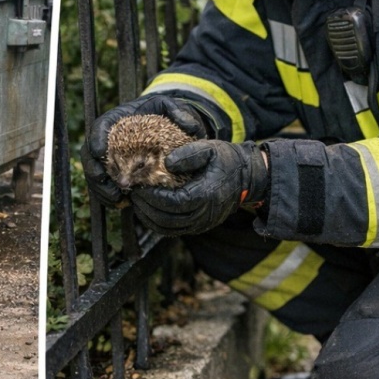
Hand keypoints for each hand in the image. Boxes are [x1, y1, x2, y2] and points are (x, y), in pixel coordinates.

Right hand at [84, 94, 213, 207]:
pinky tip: (121, 203)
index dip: (96, 139)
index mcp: (116, 120)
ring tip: (117, 199)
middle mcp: (107, 140)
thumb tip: (191, 127)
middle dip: (94, 170)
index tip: (100, 152)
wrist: (162, 126)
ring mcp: (108, 157)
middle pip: (90, 154)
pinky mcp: (114, 173)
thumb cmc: (164, 115)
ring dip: (101, 188)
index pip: (99, 127)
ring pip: (94, 173)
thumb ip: (179, 112)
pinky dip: (108, 196)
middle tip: (107, 183)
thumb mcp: (171, 108)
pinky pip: (103, 186)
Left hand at [129, 140, 269, 235]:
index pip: (172, 202)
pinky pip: (173, 230)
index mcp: (206, 194)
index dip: (152, 196)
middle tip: (132, 193)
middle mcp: (204, 214)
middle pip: (167, 218)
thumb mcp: (209, 148)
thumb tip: (167, 163)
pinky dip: (156, 223)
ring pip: (168, 228)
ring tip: (136, 201)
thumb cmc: (225, 160)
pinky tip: (147, 210)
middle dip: (145, 206)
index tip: (138, 186)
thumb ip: (189, 154)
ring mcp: (202, 223)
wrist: (247, 177)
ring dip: (148, 217)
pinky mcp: (199, 226)